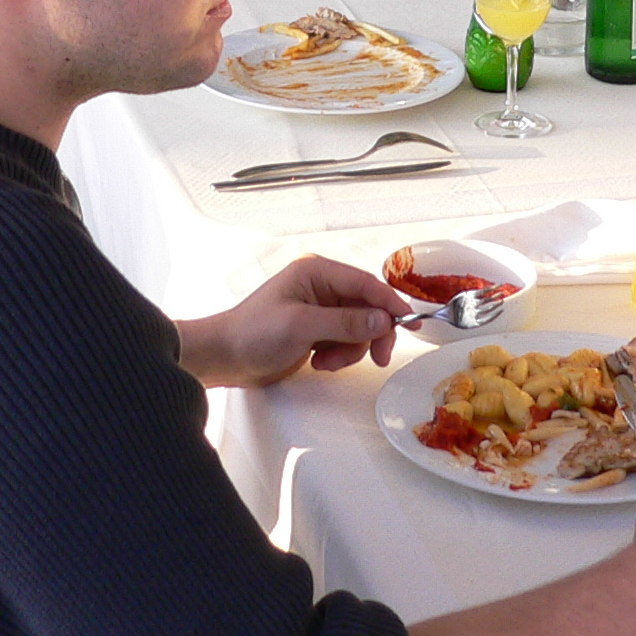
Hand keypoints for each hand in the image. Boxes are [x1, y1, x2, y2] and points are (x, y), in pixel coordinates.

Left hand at [181, 255, 401, 388]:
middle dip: (370, 334)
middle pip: (368, 308)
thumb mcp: (302, 326)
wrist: (224, 358)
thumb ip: (345, 323)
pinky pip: (345, 341)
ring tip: (324, 362)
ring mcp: (320, 310)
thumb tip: (383, 320)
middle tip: (377, 358)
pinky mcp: (317, 331)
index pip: (366, 284)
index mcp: (317, 272)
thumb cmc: (253, 334)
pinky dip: (338, 355)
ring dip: (349, 350)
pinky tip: (317, 362)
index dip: (390, 303)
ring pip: (359, 329)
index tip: (411, 322)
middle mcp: (321, 287)